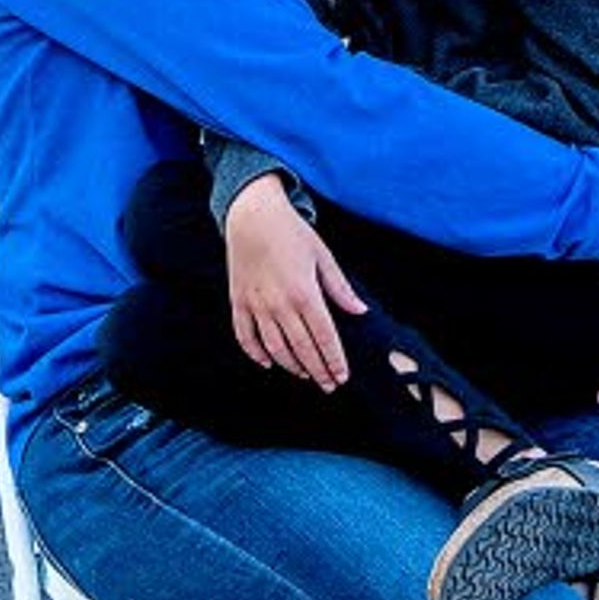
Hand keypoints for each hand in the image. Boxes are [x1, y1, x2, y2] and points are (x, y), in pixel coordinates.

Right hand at [223, 176, 361, 386]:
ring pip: (275, 349)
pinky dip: (256, 354)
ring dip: (292, 366)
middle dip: (318, 370)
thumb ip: (340, 288)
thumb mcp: (322, 256)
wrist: (251, 214)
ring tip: (306, 374)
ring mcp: (257, 306)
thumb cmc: (291, 232)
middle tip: (328, 385)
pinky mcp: (239, 302)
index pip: (324, 338)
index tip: (342, 376)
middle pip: (302, 349)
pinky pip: (246, 337)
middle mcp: (280, 305)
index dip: (334, 361)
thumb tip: (360, 311)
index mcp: (305, 293)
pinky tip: (269, 362)